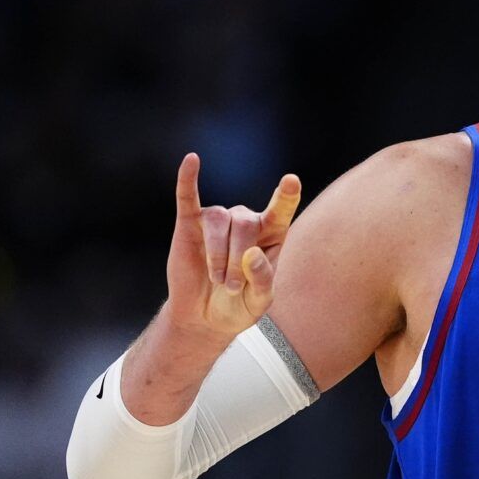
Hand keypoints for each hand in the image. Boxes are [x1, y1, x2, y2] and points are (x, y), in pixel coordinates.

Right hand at [168, 153, 301, 343]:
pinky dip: (188, 179)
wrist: (204, 318)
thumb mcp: (259, 302)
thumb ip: (262, 280)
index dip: (286, 195)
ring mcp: (218, 221)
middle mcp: (245, 221)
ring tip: (217, 279)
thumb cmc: (238, 306)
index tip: (291, 181)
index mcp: (270, 234)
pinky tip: (191, 160)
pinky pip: (188, 197)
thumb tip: (252, 253)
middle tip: (232, 287)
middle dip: (237, 259)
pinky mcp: (190, 224)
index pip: (281, 209)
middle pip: (244, 223)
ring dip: (217, 254)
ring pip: (219, 220)